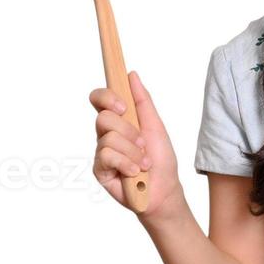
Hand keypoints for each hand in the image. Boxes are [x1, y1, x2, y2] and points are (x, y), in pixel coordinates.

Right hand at [89, 70, 180, 218]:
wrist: (164, 189)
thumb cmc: (161, 159)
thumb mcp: (155, 126)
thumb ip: (143, 101)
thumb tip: (132, 74)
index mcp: (119, 121)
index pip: (99, 99)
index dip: (106, 97)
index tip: (123, 107)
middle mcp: (106, 134)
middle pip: (102, 118)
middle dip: (129, 131)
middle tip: (142, 143)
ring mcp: (102, 152)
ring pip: (108, 139)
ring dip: (133, 151)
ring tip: (143, 163)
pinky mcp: (99, 169)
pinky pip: (107, 156)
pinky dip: (127, 163)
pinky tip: (134, 172)